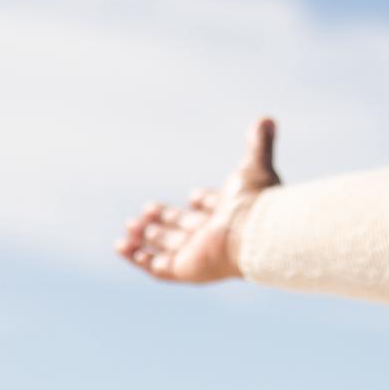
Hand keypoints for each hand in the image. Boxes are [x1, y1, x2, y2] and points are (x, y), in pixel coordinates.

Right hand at [116, 115, 280, 283]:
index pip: (212, 210)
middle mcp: (212, 236)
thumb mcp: (254, 166)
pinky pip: (156, 268)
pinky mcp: (184, 270)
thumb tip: (267, 119)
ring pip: (167, 247)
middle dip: (164, 220)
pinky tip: (121, 246)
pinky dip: (137, 258)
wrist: (254, 233)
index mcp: (228, 214)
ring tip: (129, 226)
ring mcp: (197, 255)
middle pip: (184, 229)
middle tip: (145, 210)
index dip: (203, 202)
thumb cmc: (255, 202)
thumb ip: (259, 144)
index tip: (195, 194)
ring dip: (146, 238)